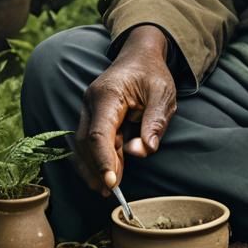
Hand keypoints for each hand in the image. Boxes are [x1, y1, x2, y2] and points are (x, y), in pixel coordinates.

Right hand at [75, 24, 176, 193]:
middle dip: (96, 169)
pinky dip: (97, 158)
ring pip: (84, 144)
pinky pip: (89, 141)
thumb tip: (142, 151)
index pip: (98, 134)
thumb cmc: (152, 73)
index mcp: (107, 94)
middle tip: (111, 192)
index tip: (112, 183)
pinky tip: (107, 173)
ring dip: (94, 167)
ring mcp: (88, 108)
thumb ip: (154, 122)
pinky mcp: (92, 115)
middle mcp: (90, 101)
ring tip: (108, 189)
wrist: (140, 55)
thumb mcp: (163, 94)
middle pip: (86, 142)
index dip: (103, 161)